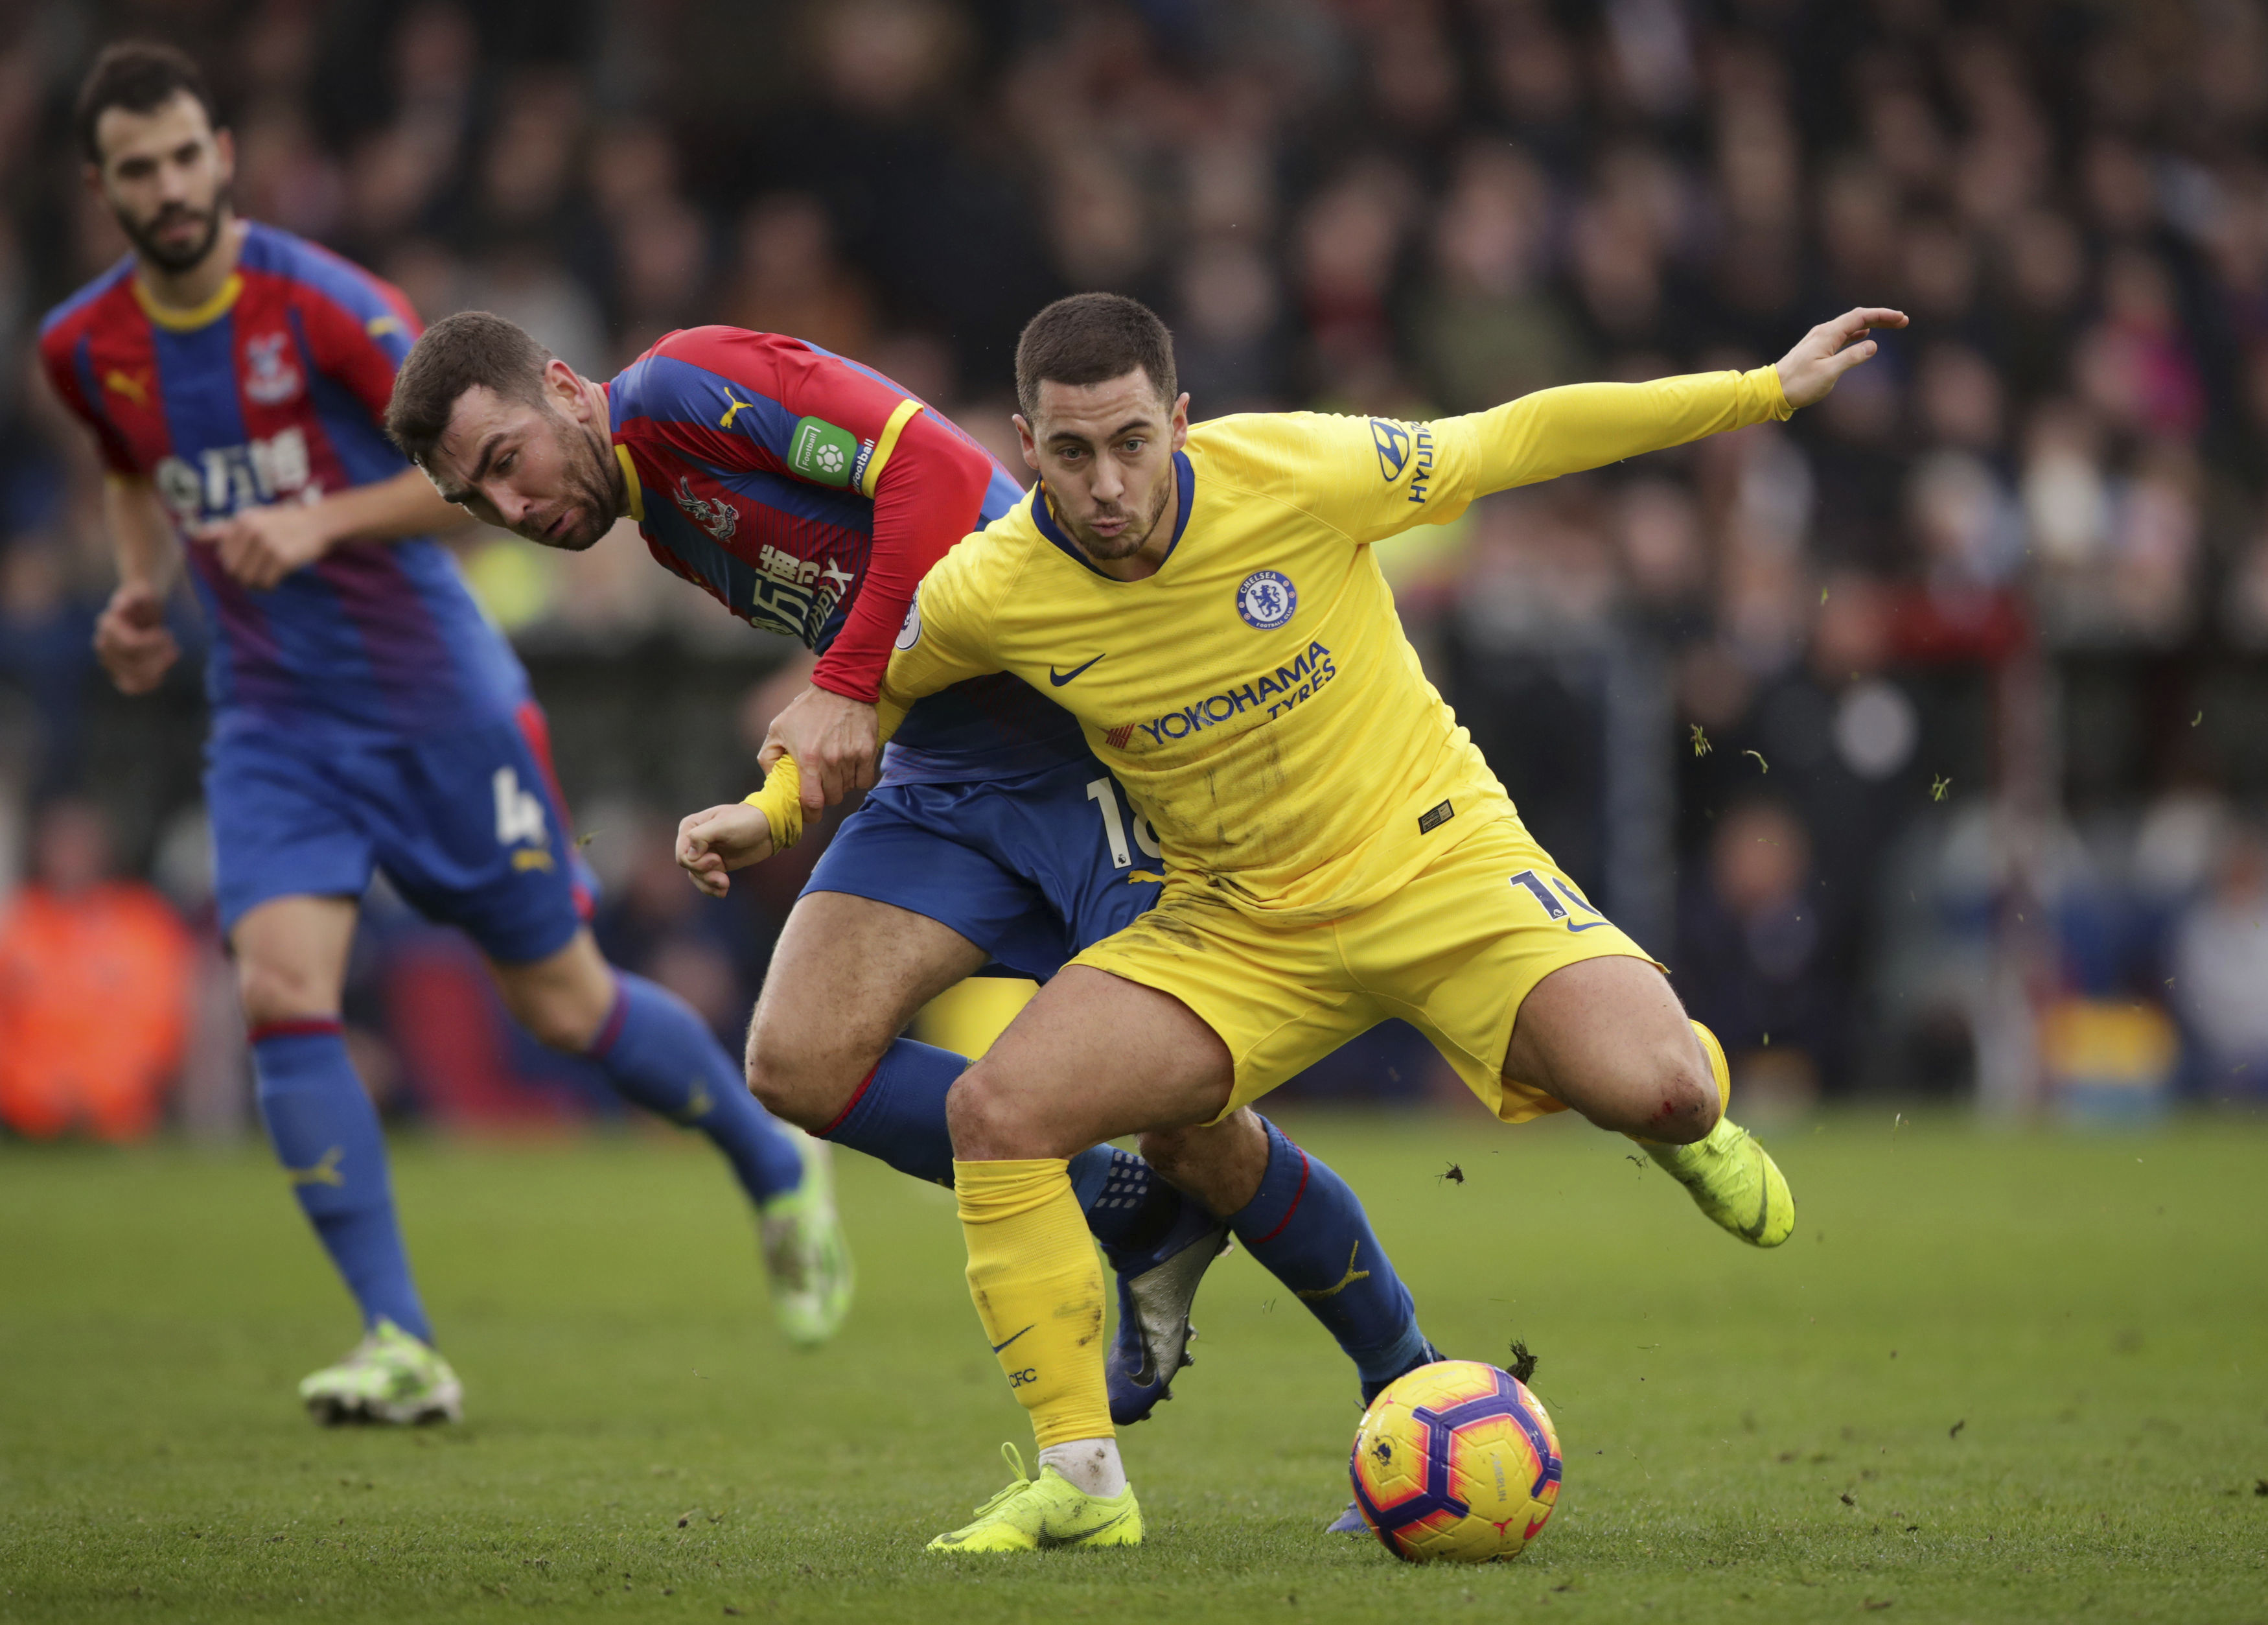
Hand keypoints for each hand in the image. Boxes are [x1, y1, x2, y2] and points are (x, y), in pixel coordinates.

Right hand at [92, 583, 179, 694]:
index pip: (132, 645)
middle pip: (135, 665)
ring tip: (170, 655)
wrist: (141, 611)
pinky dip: (149, 684)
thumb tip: (121, 605)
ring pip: (133, 679)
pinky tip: (162, 672)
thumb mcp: (144, 593)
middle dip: (160, 656)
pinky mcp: (117, 672)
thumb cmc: (144, 600)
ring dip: (158, 671)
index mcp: (108, 625)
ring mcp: (108, 660)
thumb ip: (135, 596)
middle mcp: (103, 645)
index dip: (155, 643)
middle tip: (172, 643)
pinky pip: (131, 688)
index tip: (168, 634)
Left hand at [193, 501, 336, 589]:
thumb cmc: (285, 522)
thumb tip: (196, 536)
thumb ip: (226, 529)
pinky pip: (266, 583)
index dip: (234, 565)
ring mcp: (268, 544)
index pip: (224, 557)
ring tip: (266, 578)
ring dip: (255, 585)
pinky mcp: (283, 558)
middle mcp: (253, 531)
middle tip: (257, 574)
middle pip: (233, 570)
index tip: (249, 563)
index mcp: (243, 521)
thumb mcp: (254, 518)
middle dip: (243, 577)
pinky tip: (275, 580)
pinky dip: (268, 587)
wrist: (320, 524)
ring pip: (248, 579)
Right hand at [675, 802, 775, 897]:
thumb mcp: (724, 824)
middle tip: (723, 875)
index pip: (682, 854)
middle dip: (705, 874)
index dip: (696, 862)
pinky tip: (723, 892)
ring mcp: (705, 854)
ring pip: (696, 876)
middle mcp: (694, 841)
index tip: (717, 859)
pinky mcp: (716, 864)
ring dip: (709, 883)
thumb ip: (701, 836)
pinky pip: (706, 881)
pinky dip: (712, 888)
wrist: (768, 829)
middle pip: (688, 867)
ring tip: (725, 885)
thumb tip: (690, 855)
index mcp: (691, 826)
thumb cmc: (746, 821)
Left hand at [759, 683, 878, 814]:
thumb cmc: (806, 709)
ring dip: (841, 785)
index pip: (813, 802)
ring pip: (848, 789)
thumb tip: (772, 780)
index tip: (810, 814)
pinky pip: (865, 780)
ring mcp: (852, 757)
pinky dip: (858, 779)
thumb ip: (768, 756)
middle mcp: (831, 761)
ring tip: (834, 771)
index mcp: (808, 759)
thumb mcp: (777, 728)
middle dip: (826, 797)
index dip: (811, 814)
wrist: (840, 686)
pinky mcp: (868, 751)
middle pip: (833, 798)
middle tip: (822, 786)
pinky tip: (850, 767)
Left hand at [1774, 307, 1908, 409]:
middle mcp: (1823, 332)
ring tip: (1891, 326)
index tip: (1902, 319)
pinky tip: (1864, 335)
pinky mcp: (1817, 348)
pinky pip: (1842, 335)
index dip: (1883, 315)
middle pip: (1857, 318)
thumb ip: (1851, 358)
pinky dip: (1857, 333)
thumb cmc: (1799, 384)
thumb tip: (1873, 344)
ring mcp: (1819, 339)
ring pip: (1850, 326)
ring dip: (1872, 324)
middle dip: (1881, 317)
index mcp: (1828, 334)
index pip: (1860, 317)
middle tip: (1903, 321)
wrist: (1772, 391)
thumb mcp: (1828, 373)